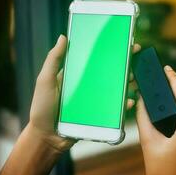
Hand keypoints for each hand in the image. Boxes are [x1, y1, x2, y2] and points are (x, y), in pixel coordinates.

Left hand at [29, 35, 138, 151]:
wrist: (46, 137)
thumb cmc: (42, 107)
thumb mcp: (45, 80)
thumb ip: (53, 60)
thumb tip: (63, 37)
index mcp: (76, 75)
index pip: (93, 59)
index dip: (106, 50)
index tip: (119, 42)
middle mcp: (87, 85)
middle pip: (107, 73)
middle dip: (122, 65)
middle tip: (132, 60)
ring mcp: (93, 100)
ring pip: (113, 89)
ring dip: (125, 83)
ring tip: (133, 79)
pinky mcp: (98, 114)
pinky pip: (113, 107)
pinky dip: (122, 105)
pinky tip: (128, 102)